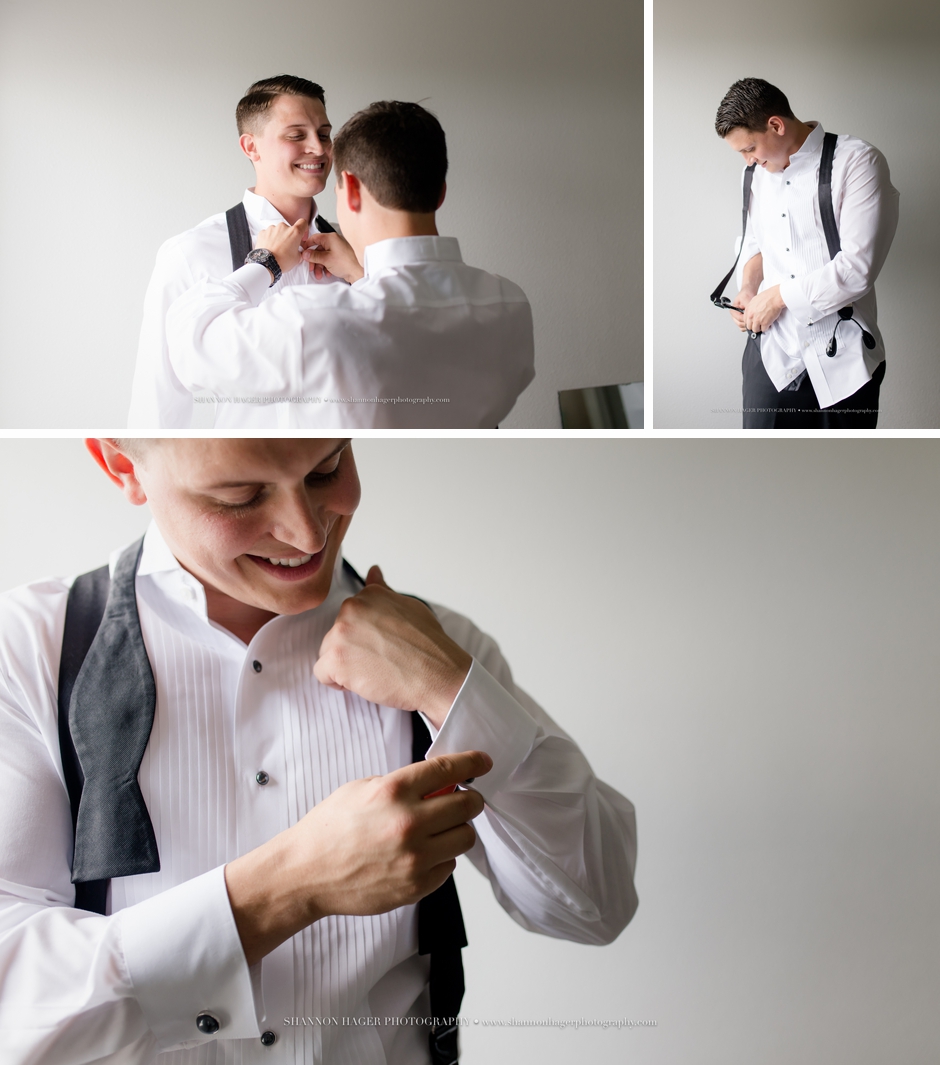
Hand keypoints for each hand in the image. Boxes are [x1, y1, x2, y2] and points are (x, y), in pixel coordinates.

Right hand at [225, 750, 491, 964]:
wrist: (306, 872)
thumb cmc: (330, 828)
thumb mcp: (362, 788)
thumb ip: (403, 783)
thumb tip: (438, 782)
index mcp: (395, 791)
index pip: (449, 769)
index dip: (473, 762)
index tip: (484, 762)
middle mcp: (409, 823)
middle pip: (468, 805)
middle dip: (470, 800)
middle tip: (463, 800)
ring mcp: (415, 858)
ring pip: (466, 837)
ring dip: (458, 830)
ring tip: (440, 829)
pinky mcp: (416, 886)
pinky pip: (449, 866)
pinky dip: (442, 857)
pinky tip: (422, 853)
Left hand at [254, 218, 307, 275]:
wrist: (266, 264)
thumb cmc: (282, 261)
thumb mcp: (297, 258)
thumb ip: (299, 251)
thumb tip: (298, 251)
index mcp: (294, 232)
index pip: (303, 222)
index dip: (303, 228)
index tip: (301, 235)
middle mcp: (283, 227)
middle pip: (289, 229)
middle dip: (289, 236)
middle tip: (287, 247)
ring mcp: (272, 229)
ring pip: (278, 231)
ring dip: (278, 237)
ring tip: (277, 248)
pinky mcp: (263, 232)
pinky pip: (268, 234)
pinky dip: (269, 239)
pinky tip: (270, 247)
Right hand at [303, 231, 364, 283]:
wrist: (357, 272)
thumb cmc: (345, 264)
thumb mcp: (326, 259)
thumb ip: (314, 256)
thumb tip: (305, 253)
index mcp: (331, 238)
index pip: (314, 238)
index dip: (307, 245)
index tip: (303, 252)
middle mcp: (334, 241)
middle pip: (318, 249)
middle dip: (314, 260)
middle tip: (311, 267)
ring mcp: (337, 248)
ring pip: (323, 255)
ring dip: (319, 265)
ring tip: (319, 274)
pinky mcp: (340, 255)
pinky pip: (329, 259)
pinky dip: (326, 266)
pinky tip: (327, 272)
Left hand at [315, 566, 471, 729]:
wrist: (437, 674)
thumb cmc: (428, 646)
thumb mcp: (409, 607)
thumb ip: (384, 593)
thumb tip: (373, 571)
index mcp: (367, 595)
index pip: (350, 619)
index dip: (365, 636)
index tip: (383, 645)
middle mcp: (351, 608)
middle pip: (336, 636)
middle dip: (353, 651)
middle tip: (382, 660)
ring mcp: (341, 633)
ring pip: (328, 654)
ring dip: (346, 666)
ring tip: (375, 671)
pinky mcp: (335, 659)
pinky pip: (322, 674)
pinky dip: (339, 683)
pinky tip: (364, 681)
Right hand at [729, 288, 756, 331]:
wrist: (748, 292)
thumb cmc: (746, 294)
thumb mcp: (746, 300)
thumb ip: (747, 309)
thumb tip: (750, 316)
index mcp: (733, 311)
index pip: (739, 318)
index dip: (747, 319)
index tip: (753, 318)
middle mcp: (735, 315)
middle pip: (740, 324)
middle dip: (747, 323)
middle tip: (754, 321)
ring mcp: (738, 318)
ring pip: (742, 326)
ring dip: (748, 325)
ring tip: (754, 321)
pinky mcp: (742, 319)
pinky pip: (744, 326)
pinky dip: (749, 325)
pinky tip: (754, 322)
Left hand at [743, 285, 785, 333]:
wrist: (775, 297)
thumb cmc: (768, 296)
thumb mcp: (755, 300)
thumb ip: (752, 308)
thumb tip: (752, 312)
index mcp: (748, 310)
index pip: (745, 321)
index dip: (750, 322)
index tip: (753, 322)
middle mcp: (751, 316)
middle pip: (749, 327)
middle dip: (754, 326)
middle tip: (759, 324)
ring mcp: (757, 320)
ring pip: (755, 330)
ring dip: (760, 328)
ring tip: (764, 324)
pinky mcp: (764, 323)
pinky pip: (763, 330)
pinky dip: (766, 328)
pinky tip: (768, 323)